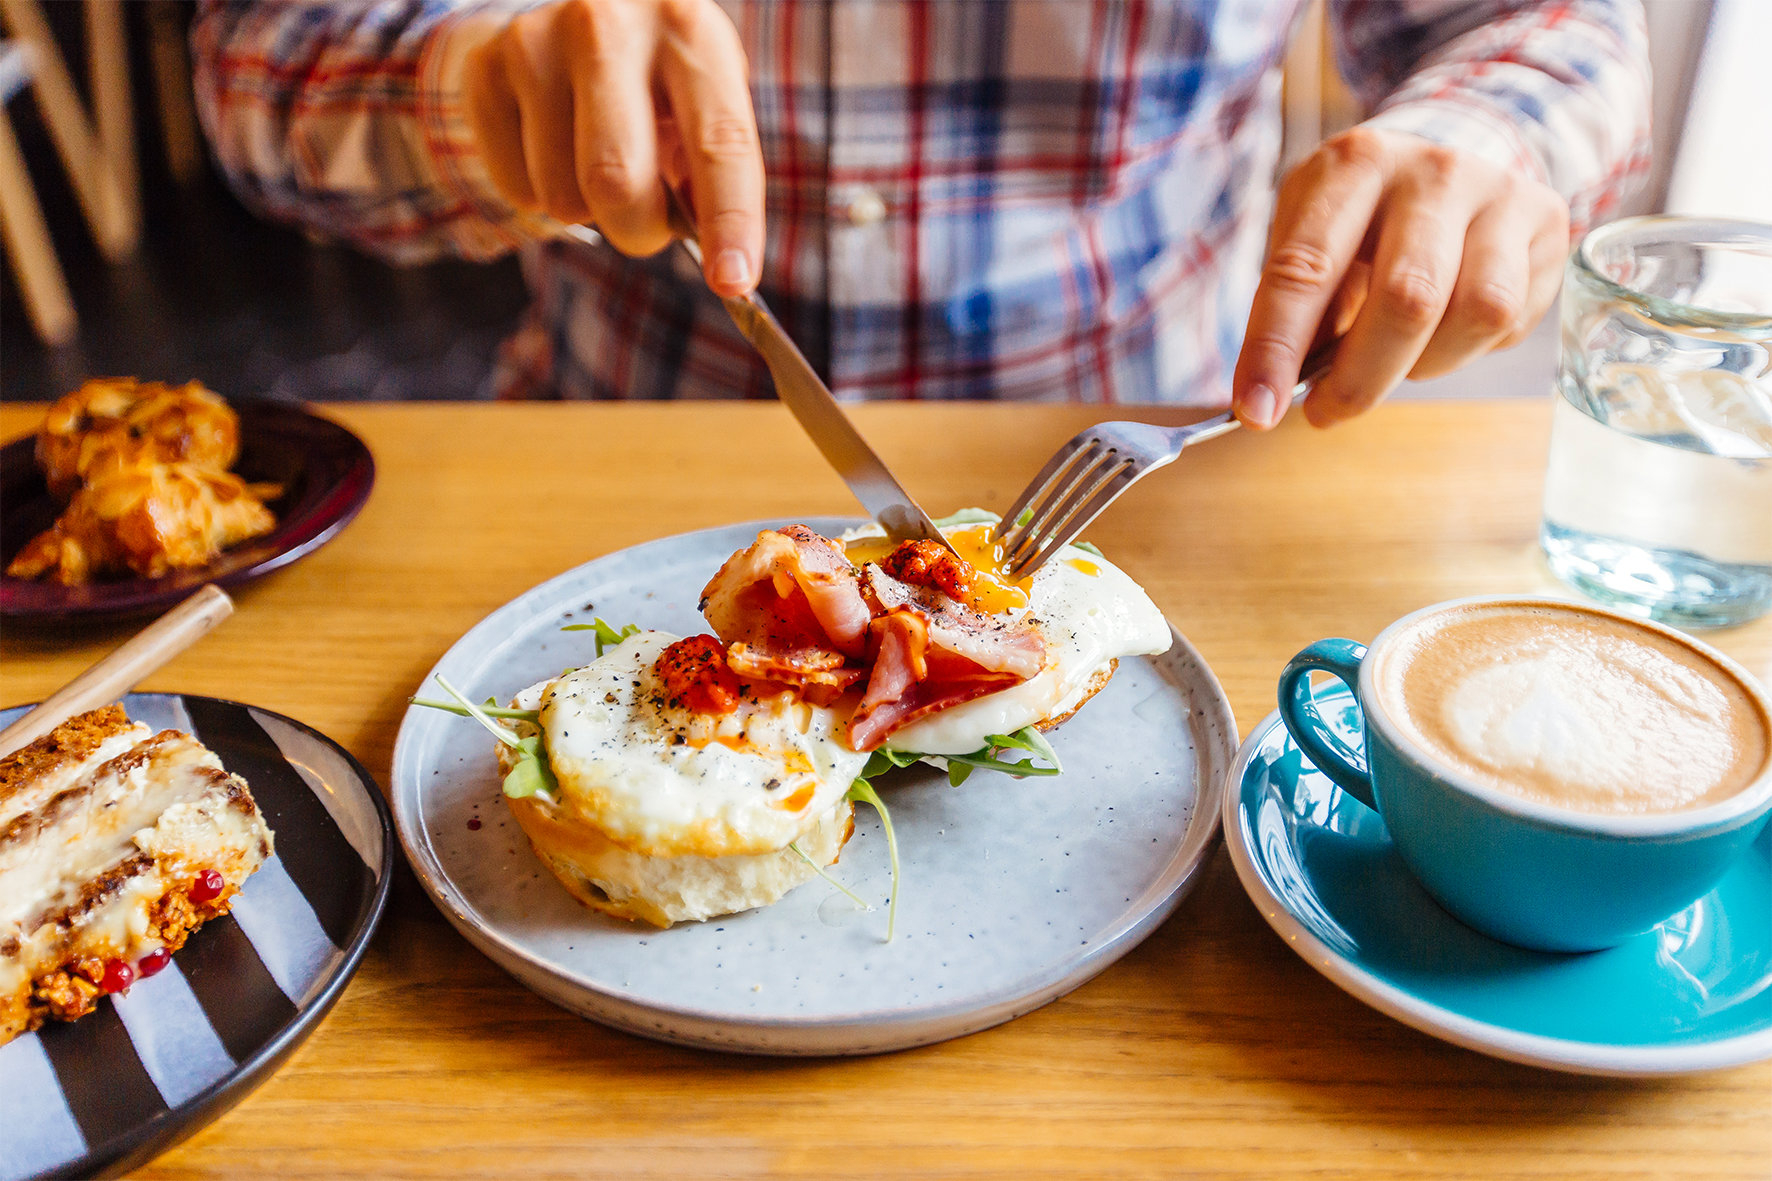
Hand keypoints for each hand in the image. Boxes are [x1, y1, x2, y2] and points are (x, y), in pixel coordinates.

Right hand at [459, 0, 762, 295]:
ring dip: (588, 211)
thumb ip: (713, 175)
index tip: (732, 281)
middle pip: (617, 180)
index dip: (729, 220)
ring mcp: (537, 42)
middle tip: (648, 226)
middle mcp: (609, 25)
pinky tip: (556, 149)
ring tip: (598, 162)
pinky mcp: (486, 69)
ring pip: (561, 197)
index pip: (718, 142)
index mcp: (688, 30)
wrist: (585, 12)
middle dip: (639, 230)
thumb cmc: (662, 77)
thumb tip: (719, 264)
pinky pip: (517, 191)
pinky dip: (543, 196)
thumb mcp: (705, 103)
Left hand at [1232, 127, 1568, 428]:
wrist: (1445, 164)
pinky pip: (1511, 320)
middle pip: (1408, 299)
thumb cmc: (1361, 218)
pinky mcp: (1547, 227)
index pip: (1306, 267)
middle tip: (1327, 412)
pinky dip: (1467, 350)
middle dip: (1359, 379)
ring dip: (1425, 365)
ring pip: (1476, 313)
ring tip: (1398, 357)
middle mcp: (1434, 170)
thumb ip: (1293, 308)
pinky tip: (1444, 332)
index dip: (1277, 348)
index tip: (1256, 411)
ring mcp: (1500, 193)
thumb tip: (1271, 396)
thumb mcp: (1311, 237)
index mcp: (1354, 164)